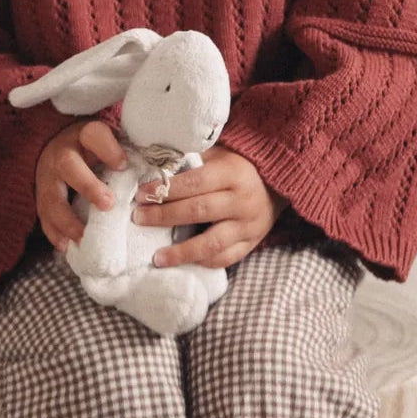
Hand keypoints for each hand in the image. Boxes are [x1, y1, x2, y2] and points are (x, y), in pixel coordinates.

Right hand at [35, 119, 126, 252]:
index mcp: (83, 136)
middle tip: (108, 205)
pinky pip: (43, 216)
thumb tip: (150, 177)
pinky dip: (54, 233)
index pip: (94, 135)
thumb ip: (124, 154)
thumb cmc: (91, 149)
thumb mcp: (107, 143)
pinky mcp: (40, 197)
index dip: (109, 150)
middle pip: (68, 165)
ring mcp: (47, 177)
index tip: (123, 165)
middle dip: (88, 186)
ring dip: (68, 220)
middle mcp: (62, 154)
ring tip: (84, 237)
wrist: (55, 147)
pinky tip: (67, 246)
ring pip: (52, 197)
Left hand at [132, 144, 285, 268]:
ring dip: (181, 252)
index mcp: (232, 173)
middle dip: (164, 216)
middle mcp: (242, 201)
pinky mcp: (252, 242)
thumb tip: (155, 170)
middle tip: (138, 218)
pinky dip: (203, 262)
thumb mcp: (219, 154)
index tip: (141, 194)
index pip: (194, 182)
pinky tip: (183, 263)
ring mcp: (248, 225)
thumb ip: (192, 161)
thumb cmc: (239, 164)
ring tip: (157, 257)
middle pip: (198, 211)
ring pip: (212, 243)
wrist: (278, 181)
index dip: (166, 190)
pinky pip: (226, 258)